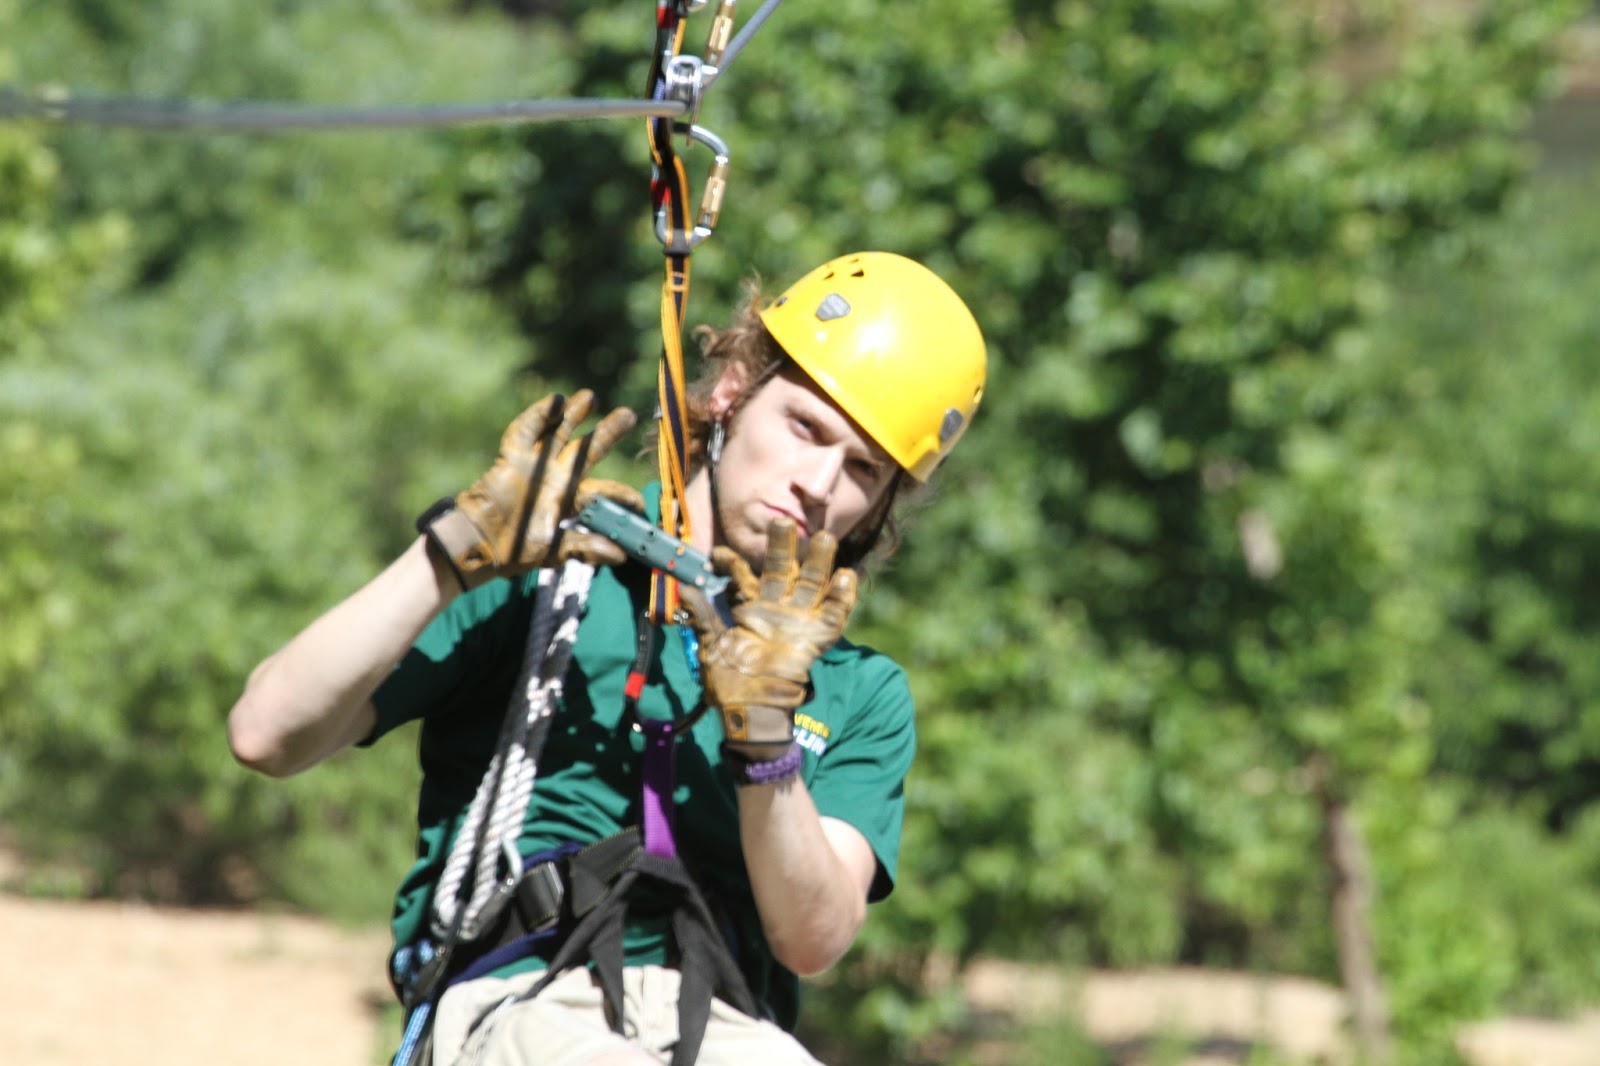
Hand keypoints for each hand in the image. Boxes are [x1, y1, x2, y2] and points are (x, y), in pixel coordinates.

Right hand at [424, 390, 642, 588]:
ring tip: (591, 397)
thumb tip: (622, 556)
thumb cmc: (516, 549)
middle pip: (587, 451)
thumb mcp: (556, 550)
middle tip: (629, 415)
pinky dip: (540, 415)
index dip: (622, 495)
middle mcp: (556, 478)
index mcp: (569, 500)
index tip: (640, 502)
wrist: (480, 544)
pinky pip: (527, 431)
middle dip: (608, 433)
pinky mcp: (512, 457)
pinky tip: (557, 400)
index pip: (602, 492)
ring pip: (559, 434)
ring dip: (574, 415)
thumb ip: (587, 548)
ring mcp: (535, 465)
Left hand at [680, 519, 857, 761]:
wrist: (751, 707)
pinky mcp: (817, 636)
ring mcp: (799, 619)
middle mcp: (776, 607)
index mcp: (750, 606)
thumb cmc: (729, 678)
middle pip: (783, 568)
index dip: (732, 563)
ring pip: (813, 582)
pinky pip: (834, 613)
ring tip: (824, 538)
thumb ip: (703, 616)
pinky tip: (845, 576)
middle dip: (783, 545)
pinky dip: (843, 596)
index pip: (742, 576)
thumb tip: (685, 589)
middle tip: (781, 521)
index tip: (718, 554)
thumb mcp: (711, 645)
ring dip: (820, 561)